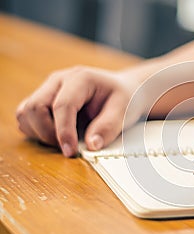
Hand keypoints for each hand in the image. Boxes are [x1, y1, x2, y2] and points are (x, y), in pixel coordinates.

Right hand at [16, 66, 138, 156]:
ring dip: (39, 133)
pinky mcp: (43, 100)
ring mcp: (48, 89)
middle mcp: (59, 80)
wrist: (124, 90)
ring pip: (26, 113)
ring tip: (65, 140)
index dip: (64, 132)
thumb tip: (91, 145)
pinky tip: (57, 135)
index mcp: (80, 78)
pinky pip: (26, 117)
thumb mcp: (124, 111)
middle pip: (35, 108)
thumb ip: (108, 127)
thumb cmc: (124, 98)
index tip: (71, 152)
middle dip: (48, 134)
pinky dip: (36, 131)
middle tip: (70, 147)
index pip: (62, 105)